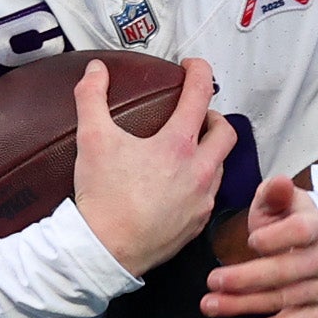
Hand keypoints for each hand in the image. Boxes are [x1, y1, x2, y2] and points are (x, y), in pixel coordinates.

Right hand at [73, 54, 235, 275]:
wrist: (106, 250)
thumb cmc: (103, 197)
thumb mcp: (92, 139)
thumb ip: (92, 97)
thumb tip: (96, 70)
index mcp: (178, 146)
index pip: (201, 95)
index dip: (200, 72)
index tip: (193, 67)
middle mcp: (200, 172)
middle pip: (226, 132)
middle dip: (214, 116)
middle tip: (196, 114)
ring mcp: (202, 200)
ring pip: (221, 166)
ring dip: (210, 152)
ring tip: (188, 149)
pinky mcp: (197, 224)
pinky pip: (210, 196)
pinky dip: (202, 182)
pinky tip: (181, 184)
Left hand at [201, 174, 317, 317]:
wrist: (314, 250)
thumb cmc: (288, 223)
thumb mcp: (278, 203)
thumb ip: (274, 193)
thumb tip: (280, 182)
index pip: (303, 231)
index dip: (278, 237)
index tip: (250, 241)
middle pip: (288, 271)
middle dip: (247, 278)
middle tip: (212, 281)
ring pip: (284, 300)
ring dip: (244, 305)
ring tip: (209, 305)